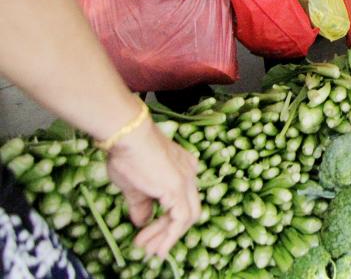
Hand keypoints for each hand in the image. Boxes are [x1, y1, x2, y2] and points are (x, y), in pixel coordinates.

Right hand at [105, 117, 199, 257]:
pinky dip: (170, 235)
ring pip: (187, 217)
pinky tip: (158, 247)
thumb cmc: (127, 153)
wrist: (127, 134)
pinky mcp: (178, 188)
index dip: (166, 221)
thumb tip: (142, 222)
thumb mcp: (134, 185)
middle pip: (188, 210)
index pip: (181, 201)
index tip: (146, 236)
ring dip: (167, 237)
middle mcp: (190, 173)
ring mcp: (187, 180)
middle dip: (168, 232)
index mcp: (182, 169)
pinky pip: (181, 219)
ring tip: (149, 251)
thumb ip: (141, 204)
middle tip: (150, 249)